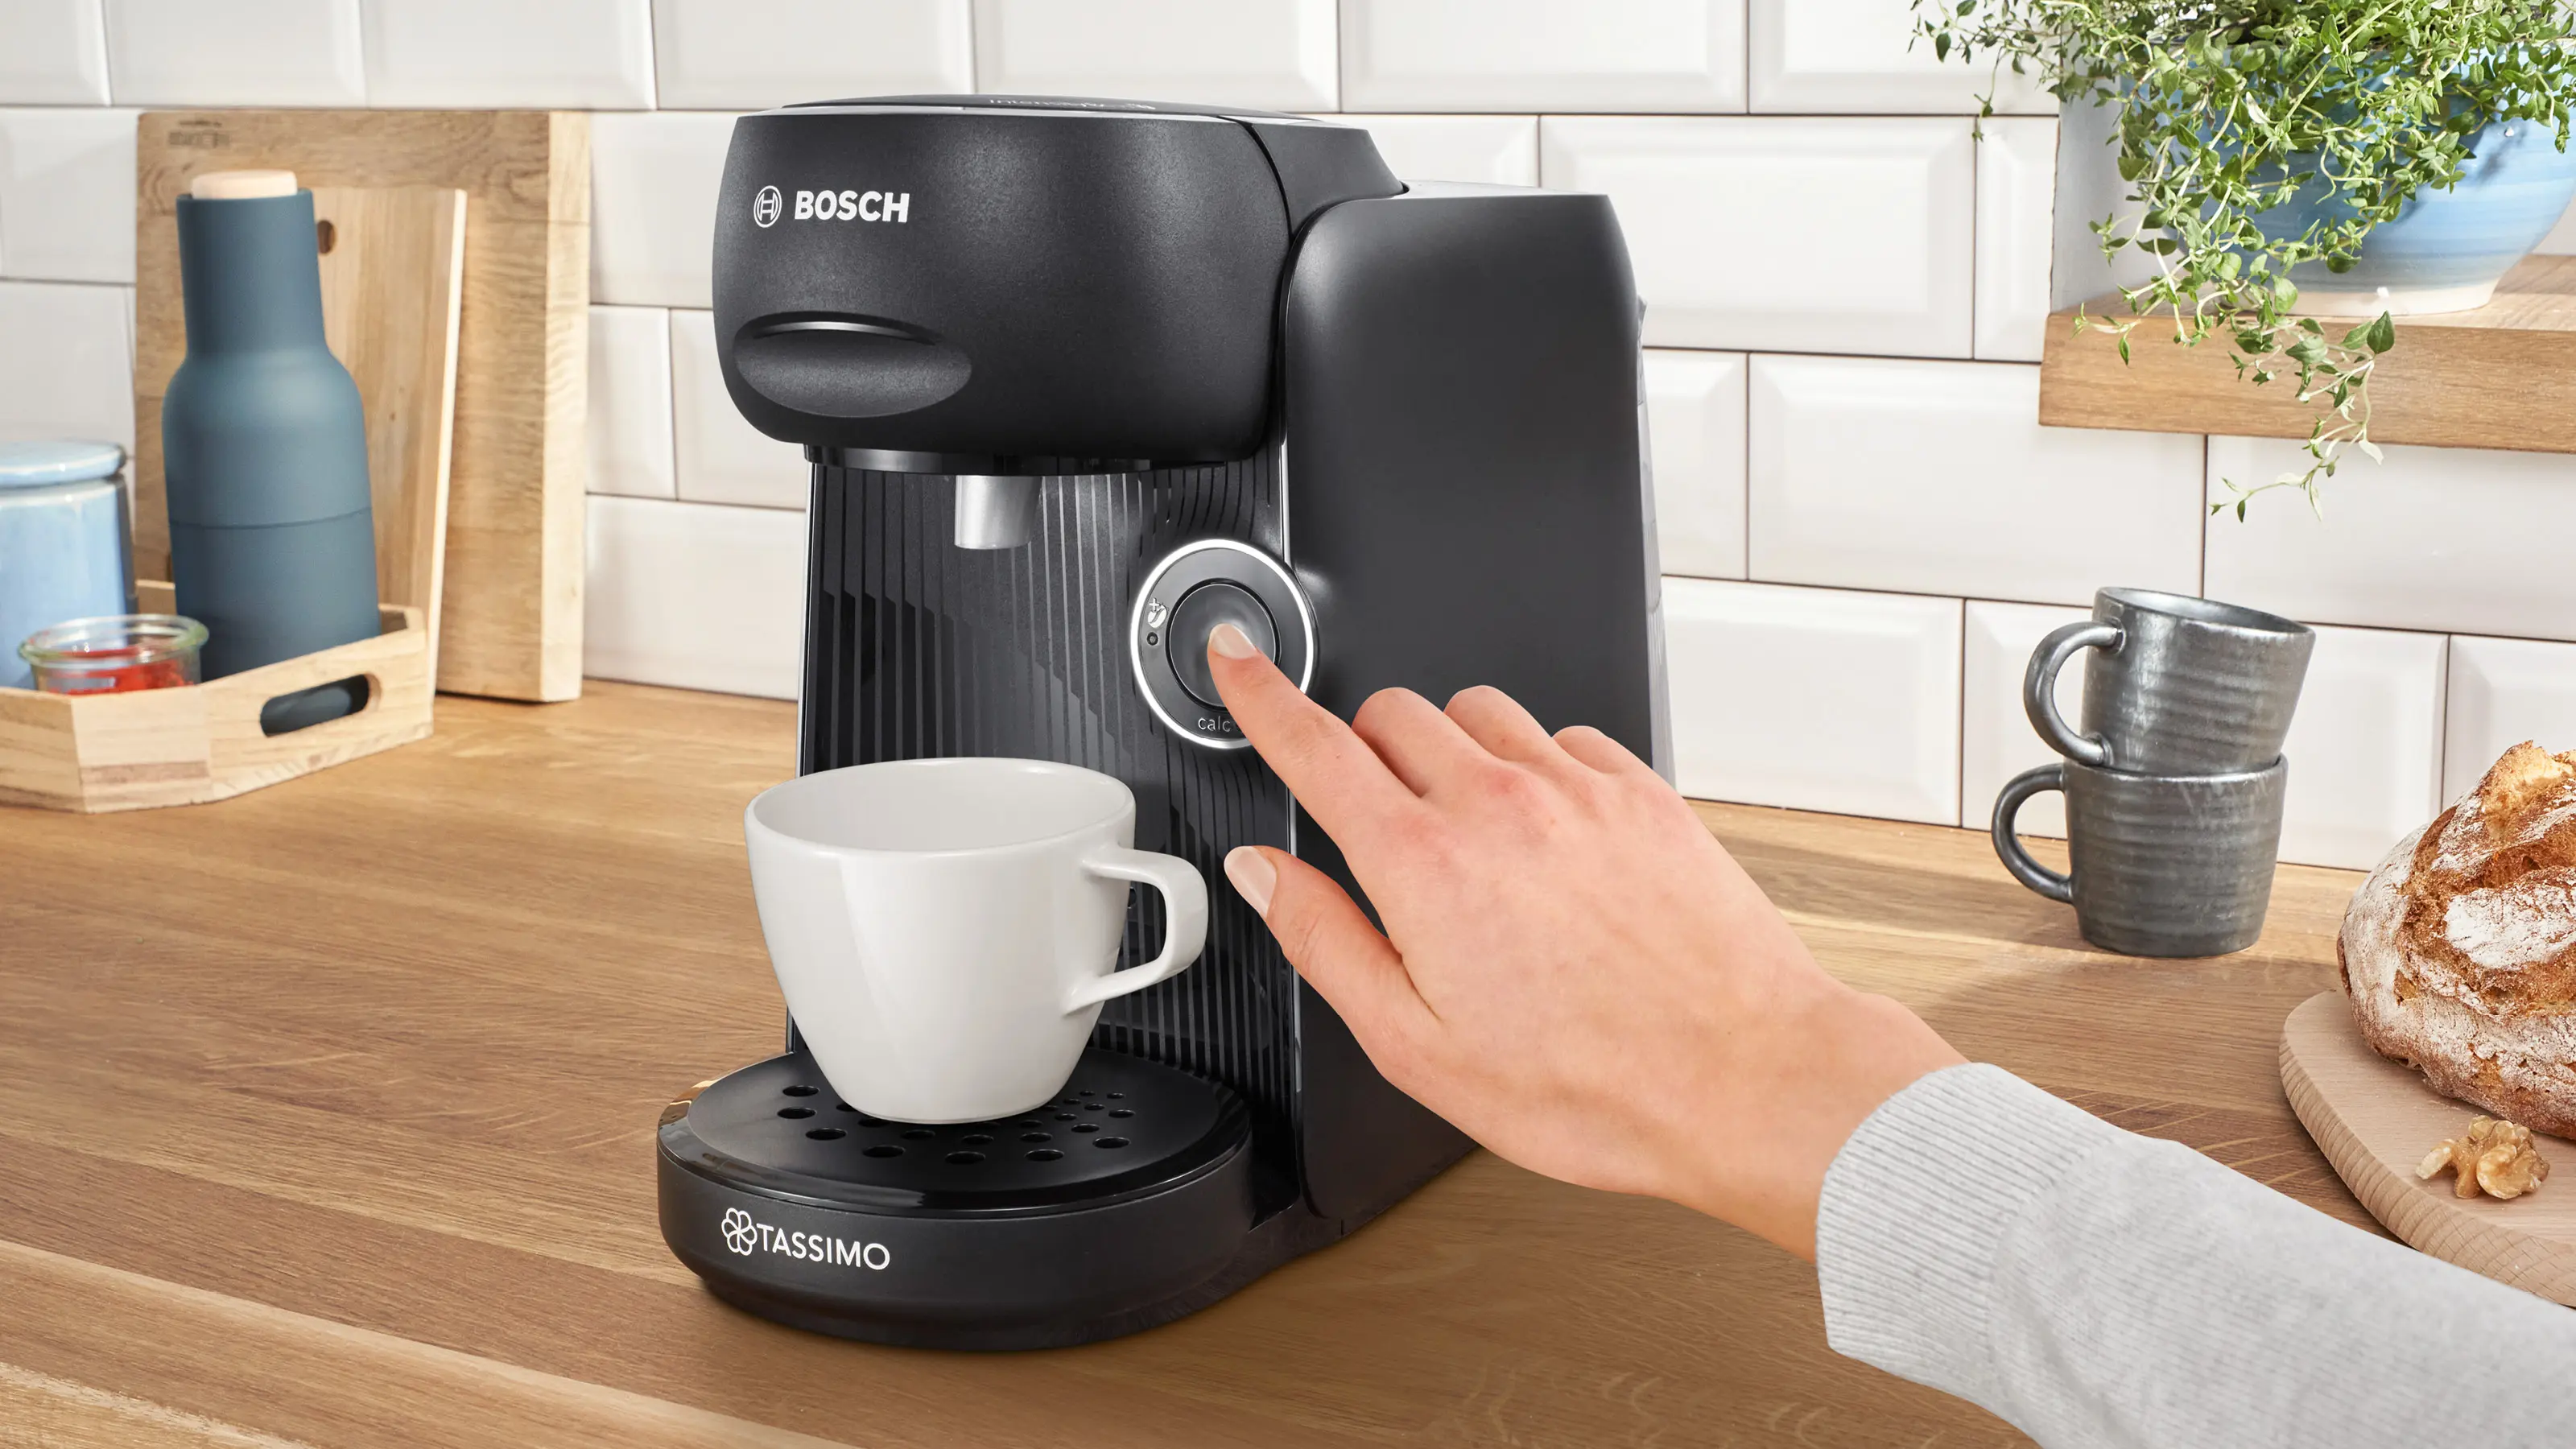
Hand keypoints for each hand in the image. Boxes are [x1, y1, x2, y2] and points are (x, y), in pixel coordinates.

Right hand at [1205, 623, 1961, 1258]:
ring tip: (1468, 838)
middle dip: (1362, 749)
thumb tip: (1265, 875)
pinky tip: (1547, 841)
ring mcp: (1577, 788)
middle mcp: (1498, 804)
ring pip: (1478, 711)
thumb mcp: (1417, 1048)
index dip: (1259, 692)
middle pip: (1393, 712)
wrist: (1745, 1079)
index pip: (1315, 744)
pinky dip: (1534, 767)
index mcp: (1425, 866)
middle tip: (1374, 824)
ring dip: (1449, 751)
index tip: (1235, 658)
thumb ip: (1325, 942)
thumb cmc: (1595, 1086)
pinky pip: (1562, 736)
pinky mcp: (1642, 791)